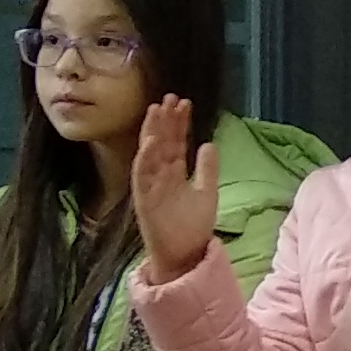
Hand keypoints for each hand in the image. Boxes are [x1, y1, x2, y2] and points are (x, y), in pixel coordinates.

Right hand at [129, 96, 221, 279]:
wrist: (185, 253)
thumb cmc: (193, 225)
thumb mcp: (206, 192)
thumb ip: (207, 169)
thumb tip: (208, 143)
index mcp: (175, 173)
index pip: (176, 142)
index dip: (179, 123)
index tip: (184, 103)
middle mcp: (161, 176)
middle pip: (162, 142)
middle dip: (165, 120)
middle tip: (170, 97)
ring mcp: (151, 186)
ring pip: (149, 153)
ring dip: (152, 132)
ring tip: (157, 110)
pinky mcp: (144, 199)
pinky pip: (142, 176)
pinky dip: (145, 158)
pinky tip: (151, 141)